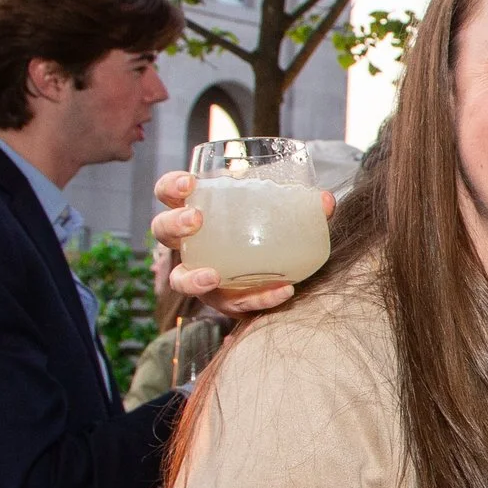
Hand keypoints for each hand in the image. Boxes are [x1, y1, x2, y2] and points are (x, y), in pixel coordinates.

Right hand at [149, 170, 335, 316]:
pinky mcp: (222, 302)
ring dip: (191, 277)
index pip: (169, 194)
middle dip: (174, 224)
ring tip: (212, 276)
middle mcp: (192, 244)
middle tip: (196, 220)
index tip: (187, 183)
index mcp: (197, 212)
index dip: (170, 187)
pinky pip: (232, 304)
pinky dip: (257, 298)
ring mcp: (200, 275)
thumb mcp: (281, 216)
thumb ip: (301, 208)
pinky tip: (280, 291)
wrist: (278, 274)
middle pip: (162, 231)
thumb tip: (325, 200)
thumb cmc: (268, 233)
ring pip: (178, 279)